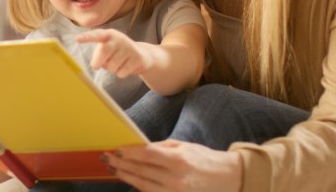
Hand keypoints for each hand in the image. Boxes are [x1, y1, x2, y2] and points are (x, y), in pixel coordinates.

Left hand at [77, 29, 151, 77]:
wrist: (142, 55)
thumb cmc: (117, 52)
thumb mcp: (107, 48)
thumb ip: (99, 54)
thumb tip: (95, 65)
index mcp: (109, 34)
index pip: (96, 35)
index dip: (87, 37)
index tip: (77, 39)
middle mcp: (120, 39)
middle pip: (103, 52)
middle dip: (97, 62)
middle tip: (96, 66)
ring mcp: (130, 48)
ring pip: (112, 66)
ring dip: (111, 69)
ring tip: (117, 63)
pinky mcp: (137, 58)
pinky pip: (121, 73)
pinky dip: (120, 73)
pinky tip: (126, 67)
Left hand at [105, 140, 241, 191]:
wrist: (228, 179)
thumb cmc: (204, 159)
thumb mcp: (184, 147)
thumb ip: (160, 148)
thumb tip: (138, 148)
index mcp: (178, 160)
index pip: (146, 155)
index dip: (129, 153)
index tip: (116, 149)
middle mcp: (175, 179)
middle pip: (141, 171)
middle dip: (122, 164)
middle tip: (107, 159)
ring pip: (143, 186)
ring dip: (127, 177)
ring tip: (115, 169)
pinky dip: (140, 187)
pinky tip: (131, 181)